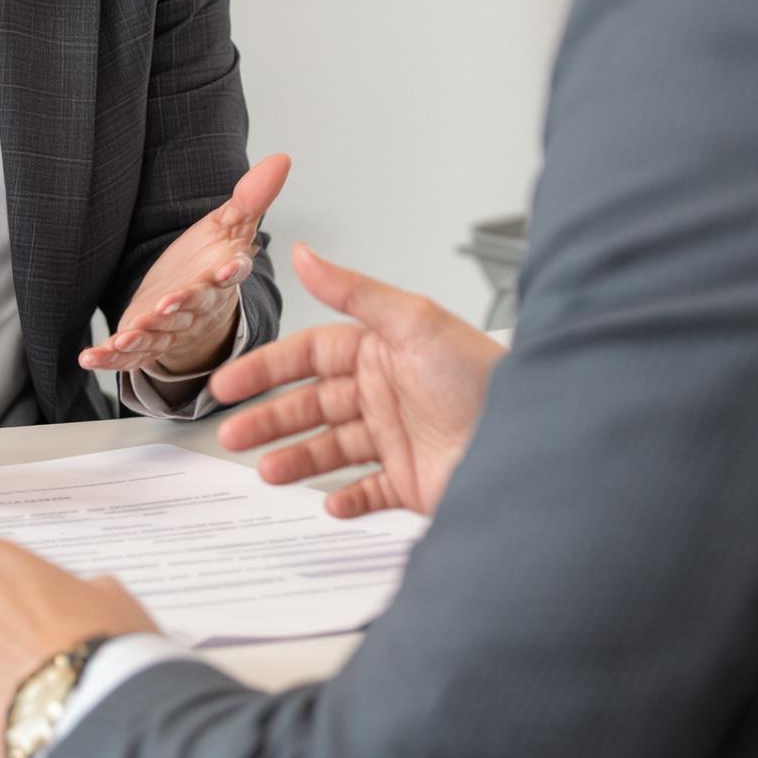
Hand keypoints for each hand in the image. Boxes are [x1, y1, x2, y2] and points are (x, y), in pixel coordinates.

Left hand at [81, 154, 290, 376]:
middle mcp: (197, 308)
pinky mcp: (146, 343)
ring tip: (125, 337)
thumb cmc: (211, 262)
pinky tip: (91, 356)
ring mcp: (171, 329)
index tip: (232, 266)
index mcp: (220, 278)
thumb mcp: (230, 226)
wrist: (196, 306)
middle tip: (167, 304)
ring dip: (142, 337)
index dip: (231, 271)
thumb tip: (283, 158)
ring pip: (159, 335)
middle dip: (178, 307)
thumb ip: (251, 197)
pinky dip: (111, 358)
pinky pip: (129, 354)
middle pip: (191, 307)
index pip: (229, 274)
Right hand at [211, 242, 501, 518]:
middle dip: (270, 419)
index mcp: (381, 350)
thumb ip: (354, 291)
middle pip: (312, 405)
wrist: (529, 439)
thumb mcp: (414, 320)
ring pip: (331, 450)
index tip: (228, 384)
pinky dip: (346, 499)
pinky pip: (369, 492)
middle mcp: (385, 393)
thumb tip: (307, 253)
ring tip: (267, 472)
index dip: (267, 369)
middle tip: (232, 436)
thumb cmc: (480, 375)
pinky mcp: (413, 483)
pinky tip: (324, 503)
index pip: (310, 356)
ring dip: (296, 460)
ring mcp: (398, 440)